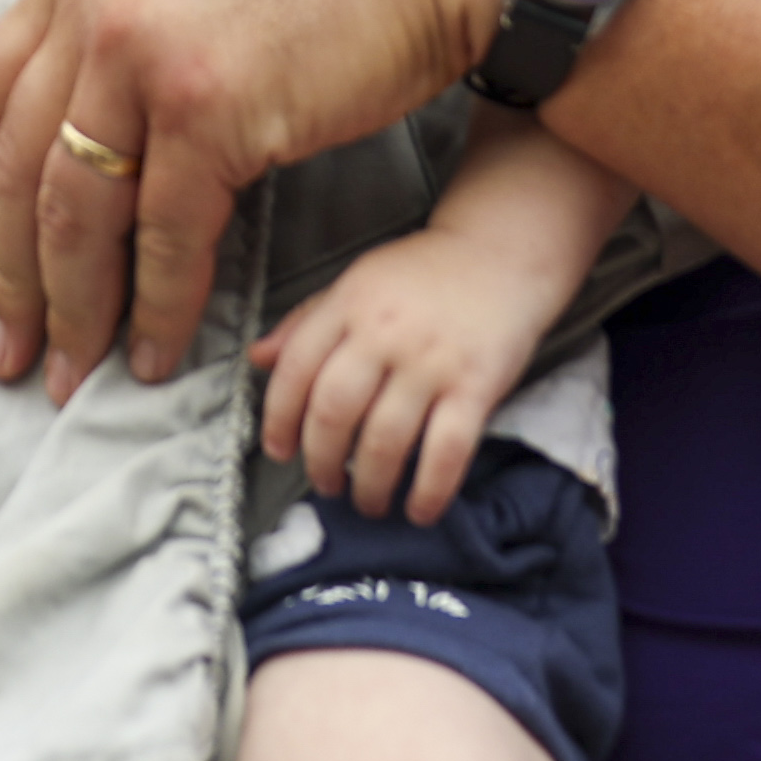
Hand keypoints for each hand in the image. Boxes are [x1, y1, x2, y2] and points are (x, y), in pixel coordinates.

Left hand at [0, 0, 537, 400]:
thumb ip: (125, 12)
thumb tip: (90, 109)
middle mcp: (94, 3)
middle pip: (19, 165)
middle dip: (11, 277)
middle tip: (8, 354)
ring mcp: (146, 54)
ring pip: (78, 210)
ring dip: (72, 308)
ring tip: (70, 375)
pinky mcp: (211, 109)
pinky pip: (167, 233)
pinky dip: (160, 306)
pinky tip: (157, 354)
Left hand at [252, 233, 554, 522]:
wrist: (501, 251)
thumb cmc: (425, 273)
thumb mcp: (357, 281)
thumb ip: (307, 320)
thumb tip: (258, 357)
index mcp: (349, 303)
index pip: (296, 369)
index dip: (279, 419)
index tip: (279, 451)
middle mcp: (385, 332)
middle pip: (334, 411)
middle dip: (321, 461)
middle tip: (325, 484)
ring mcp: (432, 360)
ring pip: (385, 440)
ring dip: (371, 485)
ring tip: (368, 501)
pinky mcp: (476, 385)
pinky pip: (447, 451)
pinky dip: (430, 490)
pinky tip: (419, 509)